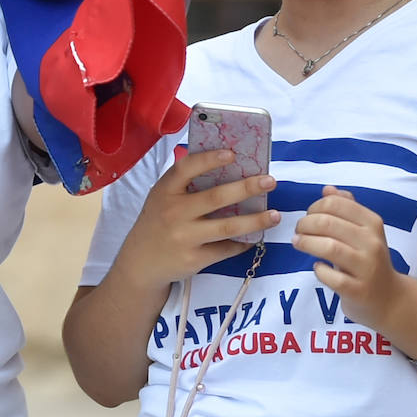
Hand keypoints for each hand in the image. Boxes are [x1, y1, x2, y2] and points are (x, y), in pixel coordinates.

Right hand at [112, 149, 278, 290]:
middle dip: (246, 188)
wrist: (140, 262)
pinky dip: (243, 242)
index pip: (186, 169)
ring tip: (276, 215)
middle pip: (215, 197)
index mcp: (165, 191)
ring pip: (227, 226)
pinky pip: (226, 249)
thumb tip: (226, 165)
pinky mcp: (194, 259)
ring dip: (256, 220)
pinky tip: (255, 237)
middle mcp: (174, 212)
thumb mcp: (161, 198)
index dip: (209, 159)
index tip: (232, 153)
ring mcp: (184, 237)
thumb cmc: (158, 222)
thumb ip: (184, 184)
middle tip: (270, 181)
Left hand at [292, 185, 399, 327]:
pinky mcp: (358, 290)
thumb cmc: (368, 260)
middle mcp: (372, 243)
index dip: (314, 207)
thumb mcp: (364, 231)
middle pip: (327, 223)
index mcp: (372, 223)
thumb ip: (347, 208)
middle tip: (298, 231)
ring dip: (306, 243)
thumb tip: (328, 189)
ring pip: (328, 247)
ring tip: (298, 243)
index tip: (308, 217)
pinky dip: (318, 269)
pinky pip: (331, 276)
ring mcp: (367, 267)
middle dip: (305, 224)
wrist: (389, 299)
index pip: (335, 204)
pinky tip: (318, 267)